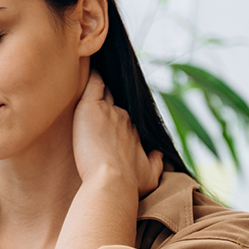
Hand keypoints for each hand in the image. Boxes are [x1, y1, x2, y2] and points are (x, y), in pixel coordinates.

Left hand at [72, 71, 162, 198]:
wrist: (113, 181)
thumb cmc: (129, 184)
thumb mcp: (150, 177)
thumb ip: (157, 164)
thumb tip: (161, 156)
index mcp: (135, 130)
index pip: (124, 116)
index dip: (116, 116)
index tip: (109, 117)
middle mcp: (124, 116)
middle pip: (114, 100)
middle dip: (107, 97)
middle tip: (99, 91)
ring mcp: (109, 110)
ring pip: (103, 90)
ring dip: (99, 84)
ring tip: (91, 72)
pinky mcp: (92, 107)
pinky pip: (93, 83)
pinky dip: (91, 74)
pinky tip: (87, 64)